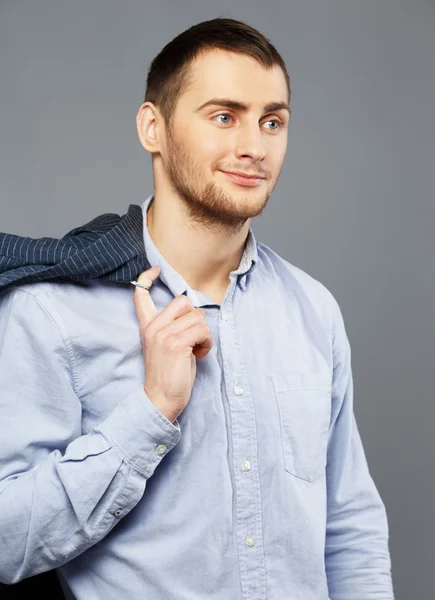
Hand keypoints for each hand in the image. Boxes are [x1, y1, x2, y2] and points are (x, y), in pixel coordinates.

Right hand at [133, 266, 213, 422]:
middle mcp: (153, 327)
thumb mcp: (166, 346)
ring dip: (204, 334)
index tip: (156, 270)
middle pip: (184, 301)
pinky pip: (202, 330)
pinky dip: (207, 342)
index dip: (146, 279)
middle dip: (196, 318)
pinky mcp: (176, 343)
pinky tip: (199, 354)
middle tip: (193, 338)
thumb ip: (174, 327)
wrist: (160, 399)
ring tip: (196, 350)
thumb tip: (194, 312)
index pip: (140, 295)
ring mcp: (163, 334)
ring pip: (197, 317)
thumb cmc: (169, 374)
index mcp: (148, 326)